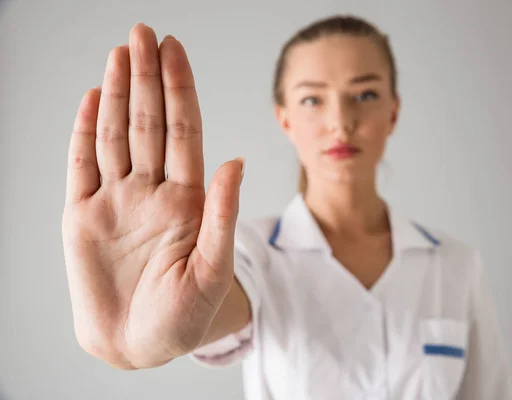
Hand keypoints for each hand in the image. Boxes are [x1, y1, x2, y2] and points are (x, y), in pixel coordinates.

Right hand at [62, 23, 243, 368]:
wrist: (139, 344)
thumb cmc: (185, 315)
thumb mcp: (213, 267)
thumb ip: (223, 214)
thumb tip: (236, 161)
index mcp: (187, 200)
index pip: (184, 132)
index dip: (180, 91)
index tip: (174, 51)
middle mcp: (152, 191)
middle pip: (150, 123)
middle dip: (147, 78)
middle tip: (143, 33)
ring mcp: (117, 200)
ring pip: (117, 134)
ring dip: (118, 94)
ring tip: (120, 54)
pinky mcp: (83, 216)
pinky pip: (82, 164)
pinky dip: (85, 131)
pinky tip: (94, 99)